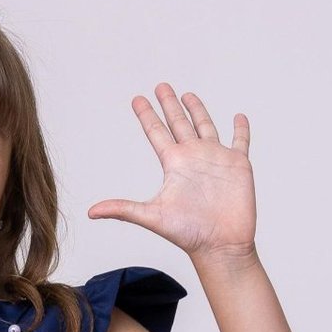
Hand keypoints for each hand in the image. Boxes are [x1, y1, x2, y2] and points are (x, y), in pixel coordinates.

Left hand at [87, 86, 255, 260]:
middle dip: (169, 104)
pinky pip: (240, 141)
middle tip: (161, 86)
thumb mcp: (152, 216)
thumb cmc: (188, 234)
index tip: (137, 99)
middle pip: (178, 123)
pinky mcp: (238, 165)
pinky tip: (238, 117)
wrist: (220, 245)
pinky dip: (241, 129)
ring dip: (198, 110)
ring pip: (206, 126)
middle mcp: (193, 157)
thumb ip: (122, 209)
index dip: (147, 115)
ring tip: (188, 95)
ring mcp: (216, 159)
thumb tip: (91, 212)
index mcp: (174, 164)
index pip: (157, 132)